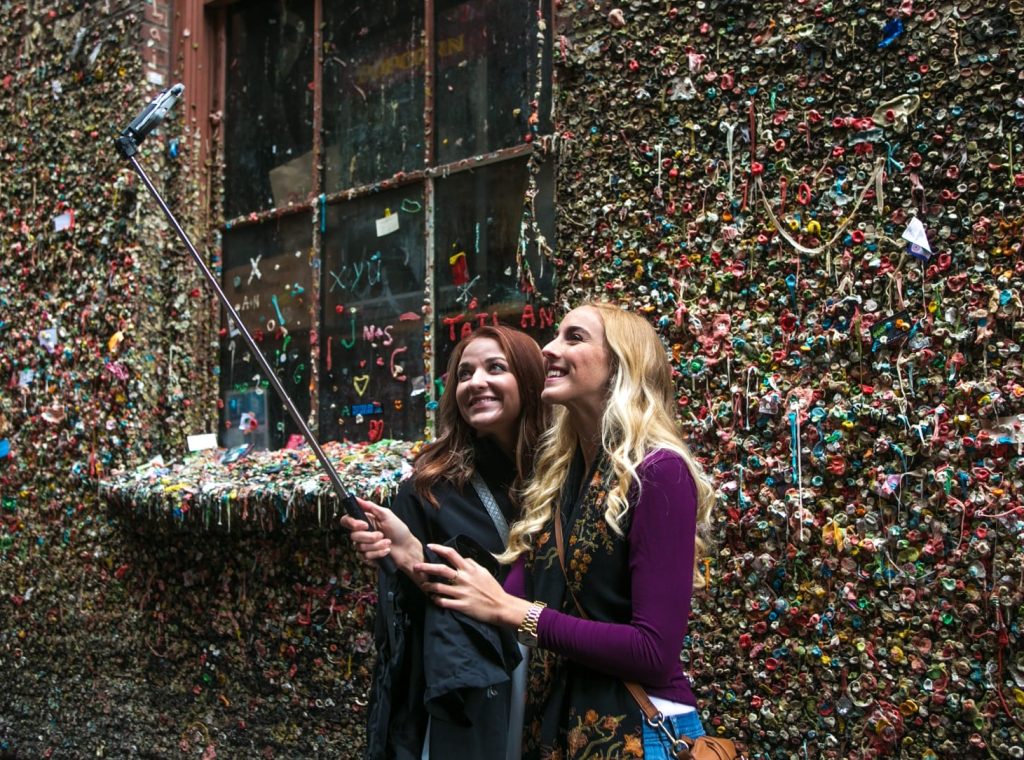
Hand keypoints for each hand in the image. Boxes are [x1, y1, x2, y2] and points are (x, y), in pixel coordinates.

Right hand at [341, 499, 423, 577]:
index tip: (364, 525)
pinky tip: (386, 550)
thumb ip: (370, 506)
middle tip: (382, 535)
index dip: (352, 523)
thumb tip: (357, 499)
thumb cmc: (399, 530)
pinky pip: (365, 556)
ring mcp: (364, 545)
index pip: (347, 520)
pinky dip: (378, 553)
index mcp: (365, 521)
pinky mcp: (367, 556)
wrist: (406, 548)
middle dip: (369, 537)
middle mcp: (362, 533)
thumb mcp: (386, 514)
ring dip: (377, 545)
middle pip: (353, 536)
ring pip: (360, 547)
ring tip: (387, 542)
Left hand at [416, 544, 530, 627]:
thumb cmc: (493, 589)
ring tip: (422, 586)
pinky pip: (444, 602)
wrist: (501, 606)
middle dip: (426, 567)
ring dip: (428, 586)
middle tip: (415, 566)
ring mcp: (462, 593)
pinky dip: (436, 600)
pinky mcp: (461, 606)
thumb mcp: (484, 572)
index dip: (439, 549)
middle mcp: (464, 579)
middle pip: (441, 569)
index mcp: (469, 569)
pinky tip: (433, 599)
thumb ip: (472, 564)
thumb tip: (463, 559)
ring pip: (439, 587)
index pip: (452, 554)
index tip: (429, 546)